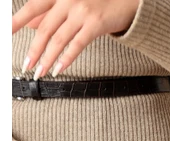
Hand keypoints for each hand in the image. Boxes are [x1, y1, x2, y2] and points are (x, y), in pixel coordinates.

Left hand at [12, 0, 139, 77]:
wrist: (126, 0)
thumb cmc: (97, 2)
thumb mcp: (70, 4)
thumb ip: (49, 13)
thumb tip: (29, 24)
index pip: (33, 7)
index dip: (17, 20)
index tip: (7, 31)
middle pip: (44, 28)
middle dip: (34, 49)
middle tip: (26, 65)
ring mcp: (81, 11)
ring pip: (59, 39)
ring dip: (48, 58)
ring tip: (40, 72)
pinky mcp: (95, 24)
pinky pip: (77, 45)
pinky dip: (66, 58)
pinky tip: (59, 69)